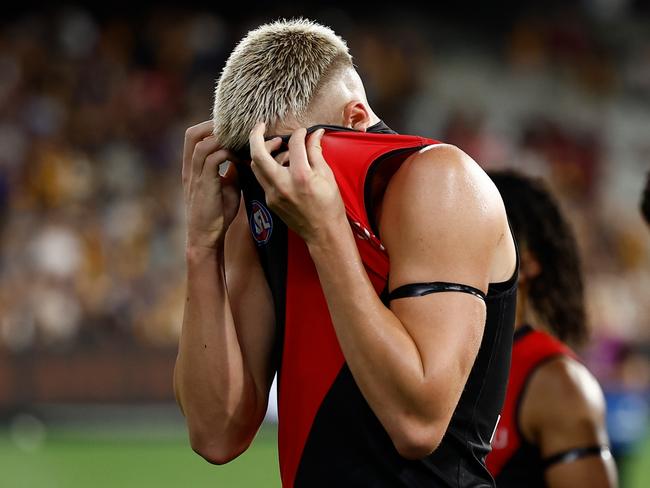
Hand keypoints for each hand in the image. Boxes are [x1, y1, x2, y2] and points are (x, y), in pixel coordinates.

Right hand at [182, 121, 239, 249]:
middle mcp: (190, 168)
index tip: (232, 129)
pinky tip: (240, 160)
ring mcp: (195, 176)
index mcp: (193, 167)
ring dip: (223, 139)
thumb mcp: (227, 187)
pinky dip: (227, 154)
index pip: (194, 136)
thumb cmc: (217, 214)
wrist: (206, 237)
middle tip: (235, 130)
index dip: (211, 127)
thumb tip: (244, 157)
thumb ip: (231, 170)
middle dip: (213, 126)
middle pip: (192, 134)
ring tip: (240, 143)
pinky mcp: (204, 185)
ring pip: (202, 143)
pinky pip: (213, 159)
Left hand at [248, 123, 345, 242]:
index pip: (294, 145)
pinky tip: (282, 166)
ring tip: (281, 150)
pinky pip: (263, 178)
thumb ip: (316, 152)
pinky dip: (268, 167)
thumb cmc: (329, 206)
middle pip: (258, 154)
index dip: (299, 134)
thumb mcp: (327, 175)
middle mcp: (283, 185)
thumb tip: (314, 135)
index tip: (303, 132)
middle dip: (256, 136)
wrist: (323, 232)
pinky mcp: (270, 201)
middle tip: (262, 127)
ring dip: (263, 152)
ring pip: (256, 166)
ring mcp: (273, 194)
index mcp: (301, 176)